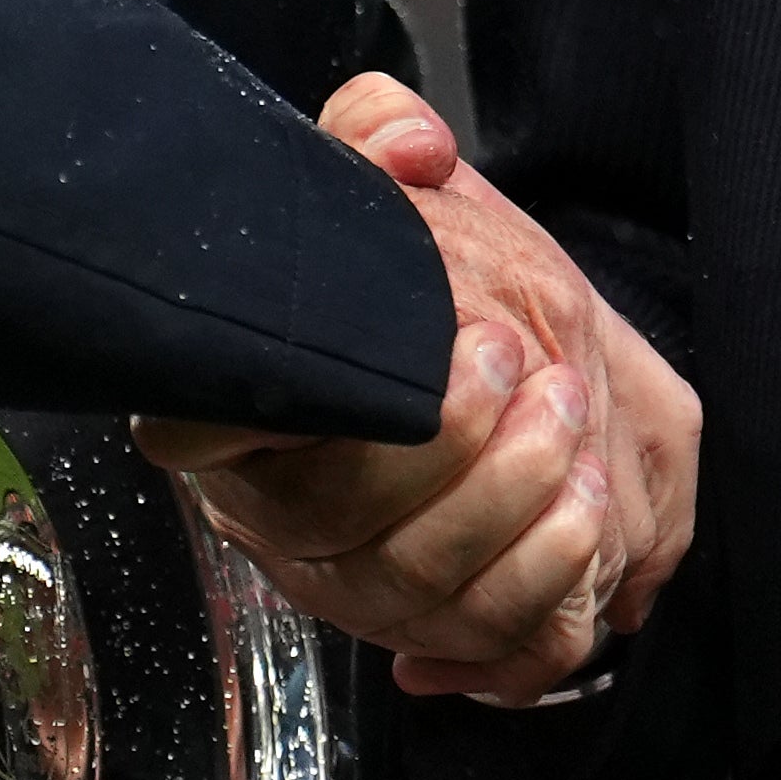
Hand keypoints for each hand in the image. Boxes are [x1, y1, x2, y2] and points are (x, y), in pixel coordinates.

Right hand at [138, 73, 699, 702]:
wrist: (470, 333)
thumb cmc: (400, 268)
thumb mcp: (371, 178)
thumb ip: (375, 132)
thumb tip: (408, 144)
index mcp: (232, 411)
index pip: (197, 435)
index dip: (292, 409)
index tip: (428, 337)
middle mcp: (280, 510)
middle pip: (342, 528)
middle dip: (449, 452)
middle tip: (515, 356)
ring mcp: (355, 578)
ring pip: (420, 594)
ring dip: (512, 518)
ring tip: (568, 423)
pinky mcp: (437, 623)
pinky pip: (491, 647)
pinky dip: (546, 597)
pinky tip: (583, 515)